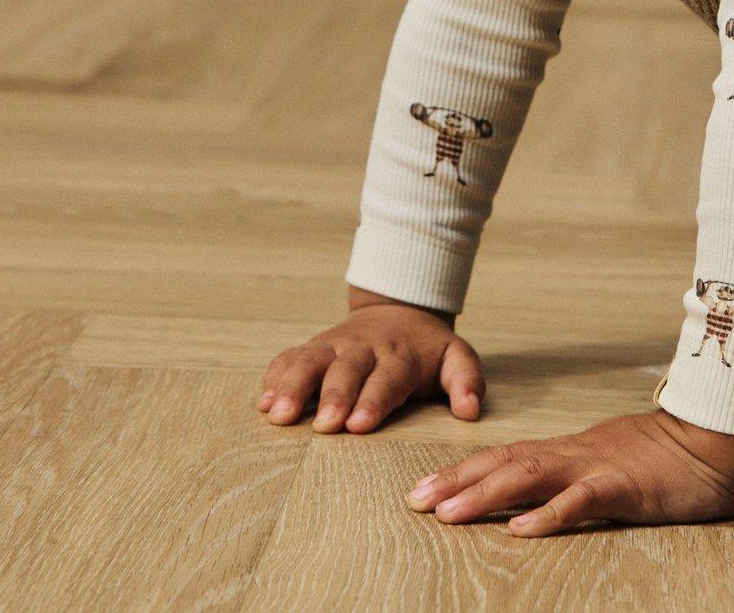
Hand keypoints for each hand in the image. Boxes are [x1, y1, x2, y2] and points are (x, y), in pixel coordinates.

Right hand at [257, 291, 484, 432]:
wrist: (398, 308)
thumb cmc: (426, 349)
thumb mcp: (455, 357)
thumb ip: (467, 380)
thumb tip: (470, 412)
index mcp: (400, 355)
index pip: (387, 378)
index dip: (373, 400)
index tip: (360, 424)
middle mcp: (364, 349)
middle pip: (346, 370)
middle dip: (334, 396)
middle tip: (323, 425)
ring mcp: (335, 346)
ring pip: (311, 360)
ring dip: (294, 386)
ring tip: (277, 415)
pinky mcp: (314, 347)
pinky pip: (290, 357)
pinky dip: (275, 376)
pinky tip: (263, 402)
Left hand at [405, 409, 733, 535]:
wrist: (712, 438)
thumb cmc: (665, 459)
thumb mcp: (610, 466)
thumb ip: (575, 479)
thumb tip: (539, 499)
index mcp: (568, 452)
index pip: (504, 458)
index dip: (462, 472)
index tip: (423, 490)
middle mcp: (572, 454)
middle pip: (504, 463)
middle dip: (456, 481)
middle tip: (414, 502)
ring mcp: (595, 467)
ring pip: (529, 477)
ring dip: (485, 495)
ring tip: (448, 515)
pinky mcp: (622, 487)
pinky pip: (580, 501)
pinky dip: (548, 515)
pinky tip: (521, 530)